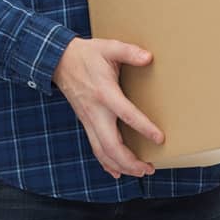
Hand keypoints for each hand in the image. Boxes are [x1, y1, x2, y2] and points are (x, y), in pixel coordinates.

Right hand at [53, 37, 163, 179]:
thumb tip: (148, 57)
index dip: (143, 127)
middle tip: (149, 168)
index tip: (159, 138)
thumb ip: (129, 52)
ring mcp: (89, 120)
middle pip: (110, 145)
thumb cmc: (86, 54)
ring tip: (141, 172)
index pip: (126, 114)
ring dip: (121, 166)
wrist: (59, 61)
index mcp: (104, 93)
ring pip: (103, 152)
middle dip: (130, 161)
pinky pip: (96, 148)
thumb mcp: (108, 47)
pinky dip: (107, 163)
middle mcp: (95, 111)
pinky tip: (118, 172)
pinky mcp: (86, 123)